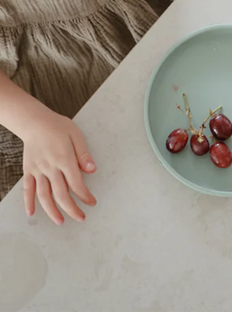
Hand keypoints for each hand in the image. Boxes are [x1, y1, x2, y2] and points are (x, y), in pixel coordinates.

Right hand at [22, 110, 96, 224]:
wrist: (35, 121)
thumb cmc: (58, 126)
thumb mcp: (76, 135)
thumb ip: (83, 154)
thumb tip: (92, 170)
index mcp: (64, 159)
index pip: (76, 184)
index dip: (85, 196)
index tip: (92, 203)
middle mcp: (50, 168)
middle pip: (61, 194)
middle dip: (72, 209)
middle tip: (81, 218)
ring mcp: (37, 170)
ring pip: (44, 196)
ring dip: (52, 211)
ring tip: (61, 221)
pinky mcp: (28, 170)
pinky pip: (28, 189)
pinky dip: (28, 202)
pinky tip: (32, 213)